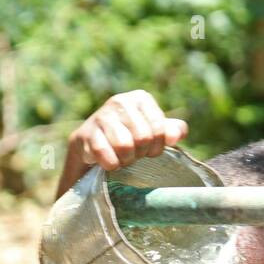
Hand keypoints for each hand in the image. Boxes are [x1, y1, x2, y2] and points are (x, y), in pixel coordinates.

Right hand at [66, 91, 187, 176]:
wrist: (93, 143)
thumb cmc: (129, 137)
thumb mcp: (154, 132)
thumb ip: (172, 131)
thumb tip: (177, 135)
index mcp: (141, 99)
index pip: (159, 128)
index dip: (157, 147)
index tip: (149, 150)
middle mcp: (121, 101)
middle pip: (143, 138)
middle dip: (140, 153)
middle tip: (134, 155)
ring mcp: (102, 115)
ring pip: (124, 146)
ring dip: (126, 160)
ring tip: (122, 158)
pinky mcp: (86, 133)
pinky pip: (106, 155)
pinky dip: (111, 164)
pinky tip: (109, 161)